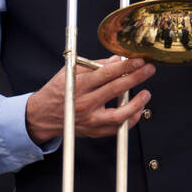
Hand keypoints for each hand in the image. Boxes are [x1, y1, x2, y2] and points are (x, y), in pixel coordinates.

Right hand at [25, 55, 154, 144]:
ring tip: (146, 93)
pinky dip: (131, 119)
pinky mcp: (94, 131)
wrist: (43, 116)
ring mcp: (90, 119)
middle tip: (149, 70)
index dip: (125, 66)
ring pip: (120, 114)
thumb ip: (94, 66)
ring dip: (137, 103)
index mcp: (78, 85)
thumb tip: (116, 60)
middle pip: (116, 89)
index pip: (106, 73)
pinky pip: (118, 127)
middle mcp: (84, 103)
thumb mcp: (70, 72)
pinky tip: (137, 109)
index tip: (138, 60)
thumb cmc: (57, 92)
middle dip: (136, 77)